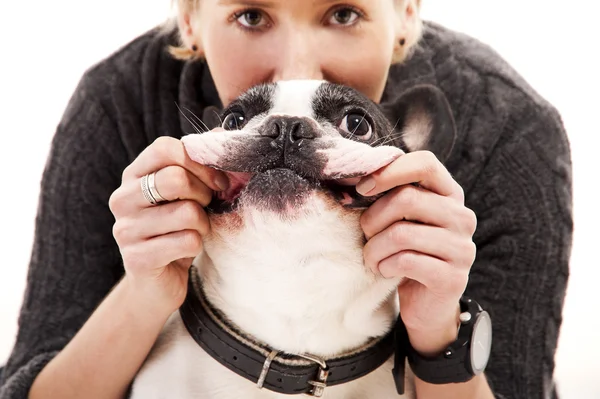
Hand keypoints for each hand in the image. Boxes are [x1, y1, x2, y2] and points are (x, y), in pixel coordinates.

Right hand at [109, 136, 228, 313]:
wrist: (157, 283)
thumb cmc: (176, 230)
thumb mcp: (188, 194)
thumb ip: (200, 164)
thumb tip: (222, 133)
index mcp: (134, 175)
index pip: (165, 148)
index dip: (199, 162)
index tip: (217, 182)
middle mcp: (123, 199)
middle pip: (176, 178)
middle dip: (204, 194)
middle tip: (206, 207)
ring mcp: (126, 229)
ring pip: (187, 212)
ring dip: (203, 223)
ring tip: (195, 230)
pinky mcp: (137, 258)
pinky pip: (188, 241)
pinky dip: (198, 245)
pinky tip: (186, 249)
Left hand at [358, 151, 476, 355]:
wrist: (425, 304)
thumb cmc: (406, 251)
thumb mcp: (400, 218)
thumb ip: (388, 193)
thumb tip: (352, 175)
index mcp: (450, 194)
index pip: (425, 164)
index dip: (389, 172)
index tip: (362, 188)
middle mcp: (462, 217)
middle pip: (406, 199)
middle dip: (373, 219)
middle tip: (365, 235)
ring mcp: (462, 248)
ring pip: (401, 234)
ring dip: (374, 248)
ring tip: (372, 258)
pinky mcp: (452, 278)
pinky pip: (405, 261)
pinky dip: (385, 266)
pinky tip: (385, 271)